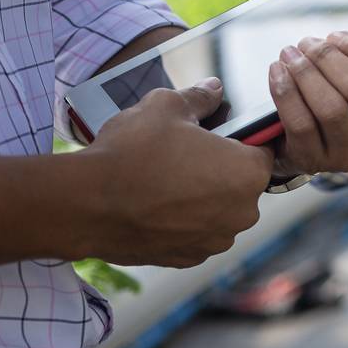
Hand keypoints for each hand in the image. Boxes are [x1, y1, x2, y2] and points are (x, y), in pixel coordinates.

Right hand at [79, 80, 272, 267]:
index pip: (262, 150)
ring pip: (219, 210)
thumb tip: (214, 89)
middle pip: (241, 183)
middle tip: (184, 156)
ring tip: (165, 180)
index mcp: (249, 172)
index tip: (216, 138)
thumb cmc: (132, 152)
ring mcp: (216, 239)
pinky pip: (196, 233)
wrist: (85, 203)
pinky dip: (181, 221)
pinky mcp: (189, 258)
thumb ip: (200, 98)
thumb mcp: (167, 106)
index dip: (239, 140)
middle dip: (219, 170)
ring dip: (201, 198)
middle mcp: (243, 212)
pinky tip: (155, 205)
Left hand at [268, 32, 347, 175]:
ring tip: (291, 52)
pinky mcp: (316, 164)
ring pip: (329, 106)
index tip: (339, 34)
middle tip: (307, 41)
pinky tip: (278, 71)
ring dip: (305, 72)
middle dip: (329, 57)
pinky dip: (286, 92)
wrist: (313, 143)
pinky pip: (300, 123)